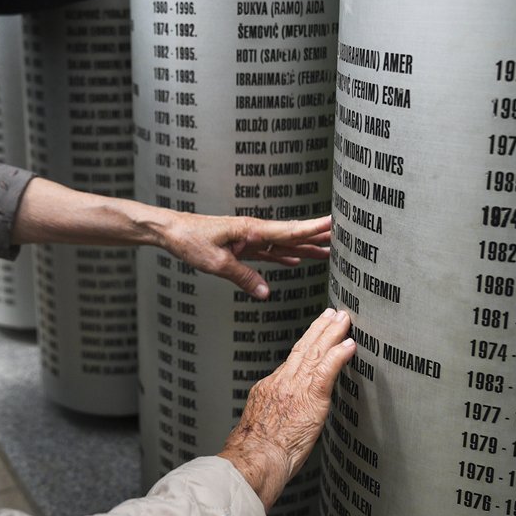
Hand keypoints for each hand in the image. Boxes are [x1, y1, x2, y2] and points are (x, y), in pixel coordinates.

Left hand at [157, 213, 330, 299]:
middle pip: (292, 235)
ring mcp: (249, 239)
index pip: (289, 231)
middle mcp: (254, 231)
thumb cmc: (191, 241)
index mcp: (251, 230)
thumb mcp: (217, 263)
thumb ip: (243, 277)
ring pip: (283, 244)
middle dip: (317, 236)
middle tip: (343, 236)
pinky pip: (269, 252)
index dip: (313, 229)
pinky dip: (284, 256)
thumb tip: (266, 294)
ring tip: (328, 251)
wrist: (172, 232)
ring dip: (305, 247)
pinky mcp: (241, 246)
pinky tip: (295, 261)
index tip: (334, 222)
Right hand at [218, 308, 354, 510]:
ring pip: (315, 353)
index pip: (290, 363)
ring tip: (343, 319)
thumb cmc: (255, 455)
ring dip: (331, 333)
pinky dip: (338, 355)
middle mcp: (280, 383)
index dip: (304, 347)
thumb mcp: (257, 428)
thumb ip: (270, 418)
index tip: (313, 336)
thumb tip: (275, 424)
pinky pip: (326, 370)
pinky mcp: (310, 398)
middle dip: (318, 330)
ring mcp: (294, 388)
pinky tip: (349, 344)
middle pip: (302, 349)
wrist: (254, 460)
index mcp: (268, 389)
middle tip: (332, 313)